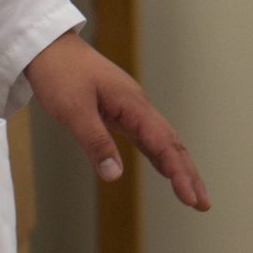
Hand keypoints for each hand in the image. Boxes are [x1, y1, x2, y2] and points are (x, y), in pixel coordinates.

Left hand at [25, 31, 210, 211]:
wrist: (49, 47)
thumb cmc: (60, 74)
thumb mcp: (73, 110)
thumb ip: (95, 142)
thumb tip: (115, 175)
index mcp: (132, 104)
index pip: (163, 143)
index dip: (179, 172)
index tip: (190, 198)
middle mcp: (138, 107)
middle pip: (172, 144)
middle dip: (189, 174)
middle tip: (204, 205)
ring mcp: (131, 109)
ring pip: (162, 141)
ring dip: (178, 167)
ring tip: (192, 194)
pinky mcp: (120, 112)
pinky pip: (147, 137)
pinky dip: (160, 156)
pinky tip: (165, 169)